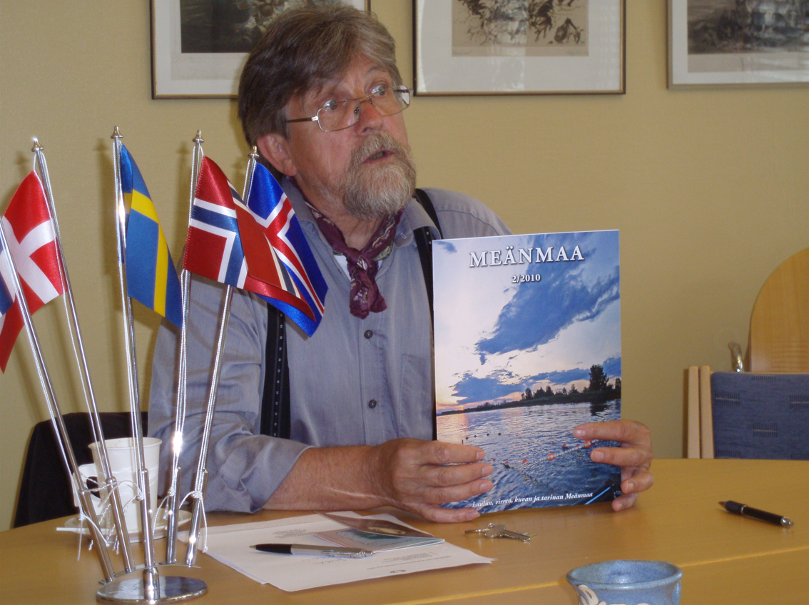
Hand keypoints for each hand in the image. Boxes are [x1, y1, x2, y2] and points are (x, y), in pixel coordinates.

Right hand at [369, 438, 492, 522]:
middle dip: (470, 473)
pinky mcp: (414, 509)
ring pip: (445, 495)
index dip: (463, 454)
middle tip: (487, 469)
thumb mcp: (410, 444)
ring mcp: (412, 495)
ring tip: (486, 484)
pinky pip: (438, 516)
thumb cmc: (393, 456)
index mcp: (409, 455)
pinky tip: (474, 512)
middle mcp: (410, 476)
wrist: (371, 476)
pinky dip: (457, 516)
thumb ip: (434, 449)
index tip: (479, 453)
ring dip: (469, 491)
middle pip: (445, 476)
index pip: (441, 453)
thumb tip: (465, 455)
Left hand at [573, 420, 652, 511]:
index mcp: (637, 432)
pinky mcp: (639, 484)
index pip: (619, 430)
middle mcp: (643, 451)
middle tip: (594, 455)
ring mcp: (642, 469)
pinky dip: (626, 501)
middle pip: (632, 454)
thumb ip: (597, 432)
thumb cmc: (620, 435)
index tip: (578, 432)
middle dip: (613, 456)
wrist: (634, 443)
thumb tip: (575, 434)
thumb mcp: (612, 429)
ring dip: (633, 482)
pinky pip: (636, 495)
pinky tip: (615, 505)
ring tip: (623, 487)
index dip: (598, 430)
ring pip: (643, 477)